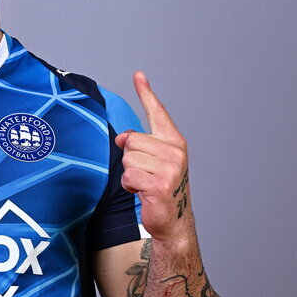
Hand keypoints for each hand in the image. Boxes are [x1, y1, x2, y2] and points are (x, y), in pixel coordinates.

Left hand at [114, 71, 190, 242]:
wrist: (173, 221)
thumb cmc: (160, 189)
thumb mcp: (152, 162)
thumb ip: (139, 145)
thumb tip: (121, 138)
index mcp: (174, 142)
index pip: (157, 113)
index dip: (146, 93)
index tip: (138, 75)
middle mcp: (175, 151)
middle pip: (131, 140)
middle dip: (130, 159)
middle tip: (144, 174)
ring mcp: (170, 168)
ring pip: (128, 159)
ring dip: (130, 175)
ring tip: (145, 184)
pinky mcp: (159, 184)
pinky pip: (128, 176)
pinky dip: (130, 187)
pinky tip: (143, 193)